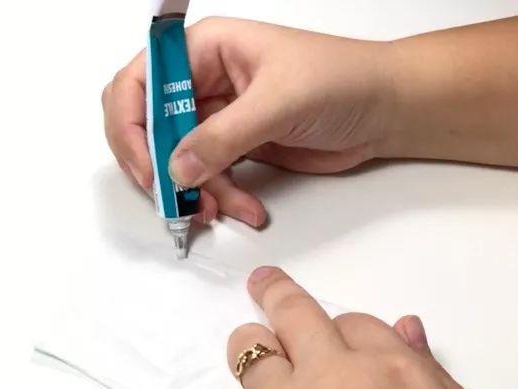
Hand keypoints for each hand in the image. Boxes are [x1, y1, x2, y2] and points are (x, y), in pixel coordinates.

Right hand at [101, 17, 394, 225]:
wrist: (386, 110)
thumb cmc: (344, 80)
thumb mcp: (280, 102)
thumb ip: (224, 136)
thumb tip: (177, 169)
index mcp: (204, 48)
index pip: (139, 82)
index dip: (131, 125)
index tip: (148, 166)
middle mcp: (201, 79)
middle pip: (145, 124)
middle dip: (154, 164)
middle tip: (170, 196)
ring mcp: (215, 115)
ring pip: (174, 160)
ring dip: (191, 190)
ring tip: (216, 210)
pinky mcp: (232, 146)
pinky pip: (205, 178)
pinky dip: (218, 197)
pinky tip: (244, 208)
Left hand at [210, 267, 517, 388]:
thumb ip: (431, 373)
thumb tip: (405, 330)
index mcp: (391, 368)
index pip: (353, 321)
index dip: (346, 330)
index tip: (337, 334)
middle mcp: (333, 380)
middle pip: (291, 313)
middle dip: (275, 294)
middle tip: (264, 285)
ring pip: (247, 353)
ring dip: (250, 349)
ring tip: (252, 355)